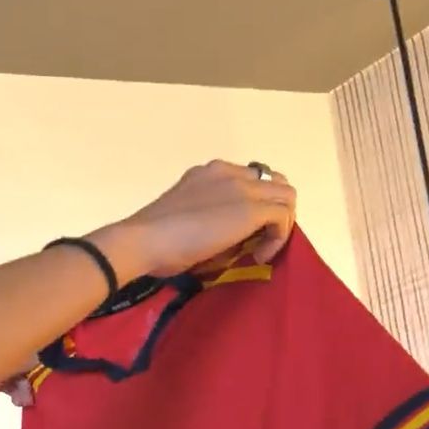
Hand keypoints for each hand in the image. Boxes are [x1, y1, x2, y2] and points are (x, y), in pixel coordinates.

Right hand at [107, 160, 297, 278]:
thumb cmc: (153, 240)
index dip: (255, 204)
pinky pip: (283, 217)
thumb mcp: (186, 218)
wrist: (142, 241)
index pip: (250, 179)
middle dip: (274, 211)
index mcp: (208, 173)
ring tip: (261, 248)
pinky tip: (259, 256)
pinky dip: (278, 237)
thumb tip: (236, 239)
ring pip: (286, 196)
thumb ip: (212, 217)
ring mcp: (241, 187)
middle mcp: (227, 172)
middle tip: (260, 238)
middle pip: (274, 183)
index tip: (243, 232)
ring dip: (280, 223)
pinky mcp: (251, 208)